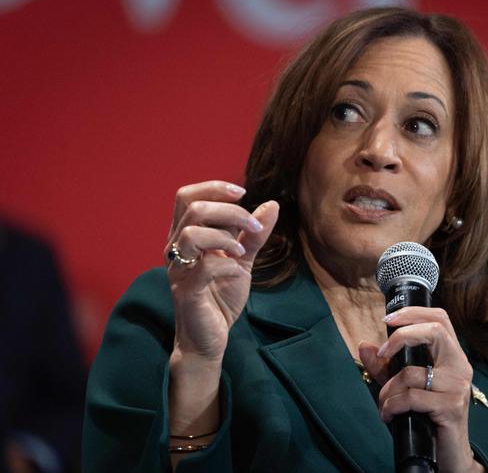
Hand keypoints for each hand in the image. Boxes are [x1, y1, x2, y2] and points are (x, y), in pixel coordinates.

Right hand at [165, 180, 278, 362]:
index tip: (243, 193)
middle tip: (253, 226)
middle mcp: (175, 248)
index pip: (187, 196)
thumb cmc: (220, 296)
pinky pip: (203, 268)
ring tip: (241, 251)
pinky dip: (227, 264)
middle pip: (191, 208)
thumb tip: (271, 204)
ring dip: (224, 235)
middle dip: (230, 211)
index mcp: (185, 236)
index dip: (214, 188)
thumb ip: (255, 234)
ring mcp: (178, 270)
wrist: (210, 339)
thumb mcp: (243, 260)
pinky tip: (237, 272)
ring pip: (191, 233)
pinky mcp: (186, 292)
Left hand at [359, 307, 482, 472]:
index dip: (413, 313)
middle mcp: (460, 366)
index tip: (387, 320)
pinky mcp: (451, 407)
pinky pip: (410, 397)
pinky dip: (391, 406)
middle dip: (401, 336)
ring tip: (384, 404)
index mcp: (452, 356)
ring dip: (388, 390)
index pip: (440, 318)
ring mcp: (458, 386)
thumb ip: (385, 368)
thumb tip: (364, 345)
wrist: (448, 455)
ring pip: (412, 372)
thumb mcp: (402, 388)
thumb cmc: (426, 417)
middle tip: (383, 352)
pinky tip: (388, 416)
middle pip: (435, 330)